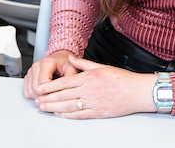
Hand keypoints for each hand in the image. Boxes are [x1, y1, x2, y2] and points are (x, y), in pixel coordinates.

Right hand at [24, 50, 77, 98]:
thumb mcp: (72, 69)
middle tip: (54, 97)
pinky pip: (26, 92)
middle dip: (45, 96)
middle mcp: (36, 66)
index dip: (50, 92)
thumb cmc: (65, 64)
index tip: (57, 95)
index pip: (43, 82)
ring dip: (39, 97)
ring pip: (30, 91)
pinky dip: (34, 96)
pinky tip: (43, 94)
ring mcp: (31, 72)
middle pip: (35, 88)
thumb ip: (70, 79)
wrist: (59, 59)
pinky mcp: (28, 77)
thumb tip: (69, 90)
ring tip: (49, 96)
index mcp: (46, 63)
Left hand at [33, 54, 157, 117]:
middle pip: (64, 95)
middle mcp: (89, 90)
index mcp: (89, 77)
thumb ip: (83, 63)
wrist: (137, 91)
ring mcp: (94, 102)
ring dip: (55, 107)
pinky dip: (68, 115)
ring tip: (44, 107)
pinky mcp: (99, 113)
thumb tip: (70, 58)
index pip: (64, 82)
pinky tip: (59, 114)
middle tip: (36, 100)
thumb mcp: (100, 66)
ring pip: (70, 106)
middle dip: (48, 98)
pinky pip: (81, 115)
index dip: (50, 86)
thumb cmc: (121, 79)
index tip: (39, 88)